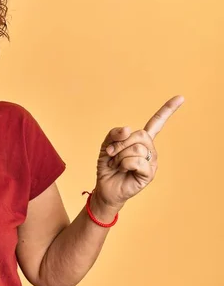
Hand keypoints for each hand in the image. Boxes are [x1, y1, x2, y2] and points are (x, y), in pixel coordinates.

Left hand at [93, 95, 184, 211]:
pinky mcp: (149, 173)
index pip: (156, 123)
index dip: (167, 110)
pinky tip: (123, 170)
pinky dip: (124, 164)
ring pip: (137, 148)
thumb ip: (114, 134)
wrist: (104, 187)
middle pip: (139, 134)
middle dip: (120, 143)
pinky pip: (136, 161)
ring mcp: (151, 161)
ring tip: (117, 164)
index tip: (180, 98)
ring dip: (120, 156)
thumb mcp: (107, 145)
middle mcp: (150, 149)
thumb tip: (128, 129)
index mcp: (141, 140)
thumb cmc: (108, 166)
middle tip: (112, 153)